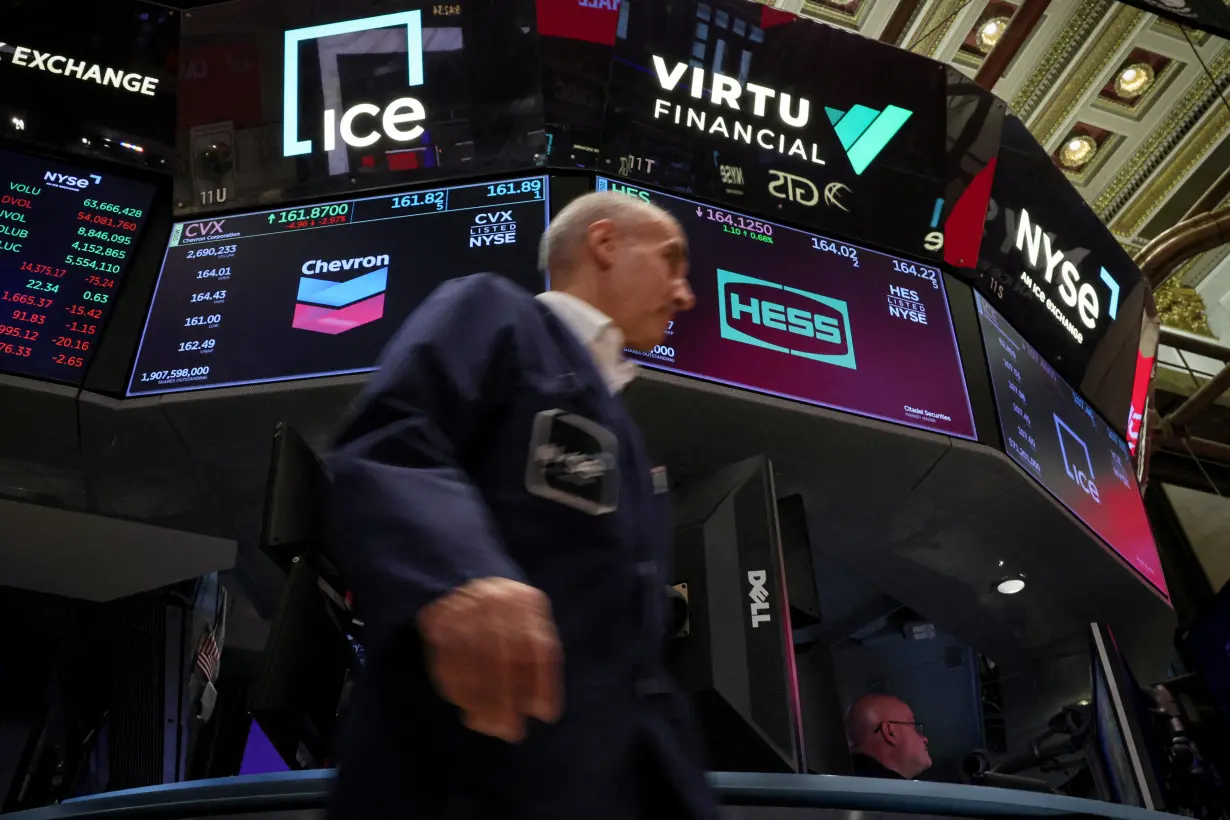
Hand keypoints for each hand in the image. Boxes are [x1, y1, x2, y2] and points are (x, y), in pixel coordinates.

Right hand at [417, 577, 562, 742]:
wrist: (461, 581)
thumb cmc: (505, 617)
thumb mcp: (530, 626)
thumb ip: (539, 662)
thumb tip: (542, 710)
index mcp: (526, 602)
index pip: (539, 646)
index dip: (544, 683)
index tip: (545, 714)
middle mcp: (495, 601)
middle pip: (503, 656)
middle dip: (508, 699)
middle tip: (511, 731)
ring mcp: (463, 608)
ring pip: (472, 661)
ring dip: (480, 700)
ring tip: (488, 726)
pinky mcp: (436, 619)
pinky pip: (446, 660)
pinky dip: (458, 690)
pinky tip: (467, 707)